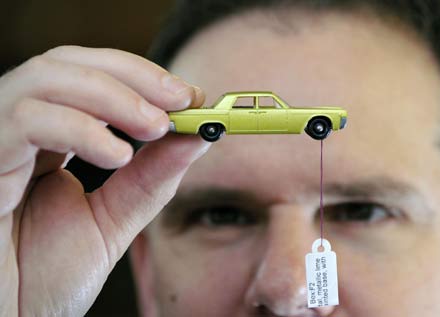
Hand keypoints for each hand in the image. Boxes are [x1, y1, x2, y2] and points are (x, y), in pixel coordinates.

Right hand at [0, 46, 209, 315]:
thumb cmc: (41, 279)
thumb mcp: (112, 221)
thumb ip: (151, 178)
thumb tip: (196, 136)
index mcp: (47, 140)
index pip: (90, 79)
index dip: (142, 79)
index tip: (190, 97)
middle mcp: (16, 130)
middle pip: (69, 63)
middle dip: (133, 75)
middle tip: (182, 99)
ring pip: (48, 77)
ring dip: (114, 95)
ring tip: (157, 125)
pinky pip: (27, 119)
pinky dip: (82, 128)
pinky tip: (118, 156)